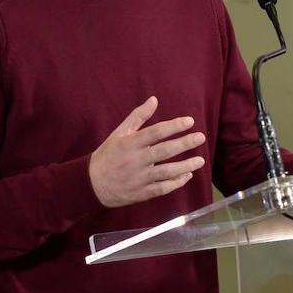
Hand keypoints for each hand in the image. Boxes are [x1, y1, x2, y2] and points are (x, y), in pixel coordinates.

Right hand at [89, 97, 205, 207]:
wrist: (92, 184)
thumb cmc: (107, 155)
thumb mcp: (119, 133)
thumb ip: (137, 116)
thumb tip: (154, 99)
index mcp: (130, 143)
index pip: (156, 132)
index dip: (174, 126)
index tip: (189, 121)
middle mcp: (136, 160)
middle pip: (164, 151)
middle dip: (184, 144)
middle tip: (200, 137)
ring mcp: (139, 178)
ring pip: (166, 171)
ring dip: (185, 166)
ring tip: (200, 160)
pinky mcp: (141, 193)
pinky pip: (162, 188)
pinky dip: (176, 183)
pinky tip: (187, 176)